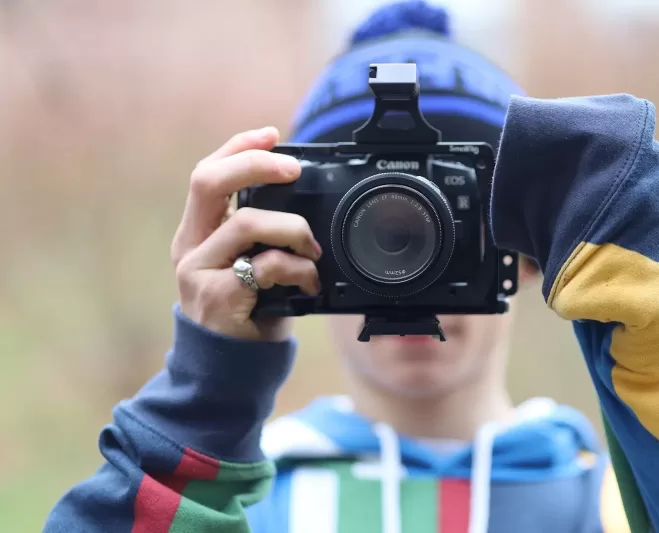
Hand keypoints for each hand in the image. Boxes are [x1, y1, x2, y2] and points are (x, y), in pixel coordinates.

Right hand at [171, 127, 321, 340]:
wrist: (230, 370)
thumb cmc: (249, 312)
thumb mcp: (250, 266)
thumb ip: (262, 236)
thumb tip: (303, 200)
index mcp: (198, 233)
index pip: (207, 175)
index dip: (237, 148)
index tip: (271, 134)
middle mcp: (191, 247)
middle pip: (208, 182)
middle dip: (254, 164)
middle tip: (293, 169)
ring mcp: (199, 272)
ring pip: (246, 223)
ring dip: (292, 229)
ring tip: (312, 248)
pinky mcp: (218, 297)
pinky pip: (265, 266)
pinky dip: (297, 268)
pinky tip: (309, 281)